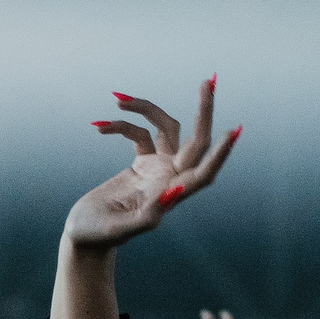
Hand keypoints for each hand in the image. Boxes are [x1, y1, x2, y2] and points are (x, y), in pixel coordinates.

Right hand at [63, 80, 239, 252]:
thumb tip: (175, 193)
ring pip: (164, 128)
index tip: (234, 131)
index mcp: (170, 196)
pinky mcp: (142, 164)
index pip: (203, 172)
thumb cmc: (99, 236)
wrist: (85, 236)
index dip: (219, 154)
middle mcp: (170, 180)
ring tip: (119, 99)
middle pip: (195, 140)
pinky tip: (100, 128)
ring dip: (146, 109)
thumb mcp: (121, 229)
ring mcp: (157, 170)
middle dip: (203, 111)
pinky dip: (121, 126)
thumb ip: (149, 214)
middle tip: (208, 82)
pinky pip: (139, 134)